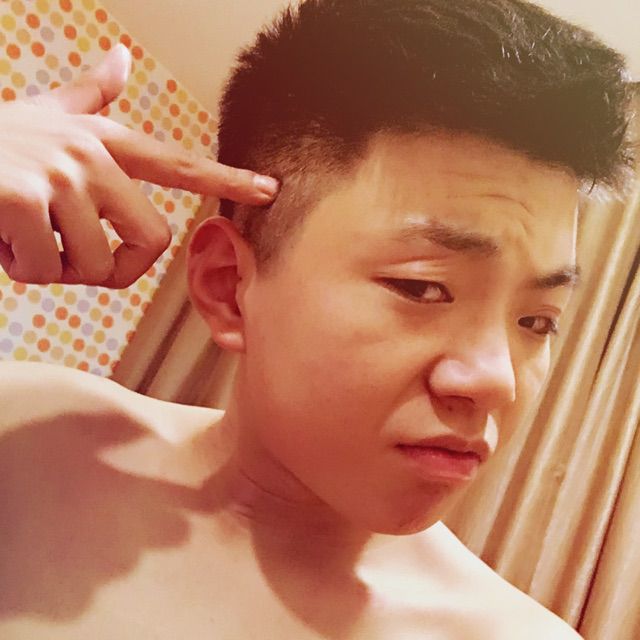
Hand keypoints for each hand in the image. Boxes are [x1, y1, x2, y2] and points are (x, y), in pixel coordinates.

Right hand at [0, 45, 277, 287]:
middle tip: (68, 255)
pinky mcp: (24, 198)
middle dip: (112, 267)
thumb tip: (121, 58)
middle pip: (150, 242)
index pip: (179, 164)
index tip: (269, 190)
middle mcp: (92, 153)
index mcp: (104, 142)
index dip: (226, 180)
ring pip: (97, 264)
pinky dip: (21, 269)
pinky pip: (47, 269)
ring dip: (58, 268)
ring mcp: (60, 173)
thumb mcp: (44, 117)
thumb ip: (88, 96)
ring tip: (24, 238)